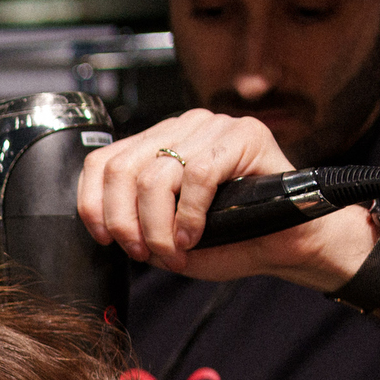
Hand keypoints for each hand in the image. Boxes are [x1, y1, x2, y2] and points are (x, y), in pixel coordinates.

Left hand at [77, 110, 378, 290]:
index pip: (103, 162)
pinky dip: (189, 214)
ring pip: (157, 176)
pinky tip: (194, 235)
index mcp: (158, 145)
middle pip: (124, 170)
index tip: (104, 238)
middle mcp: (182, 128)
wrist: (287, 244)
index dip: (93, 203)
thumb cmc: (232, 238)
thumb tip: (106, 227)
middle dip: (125, 222)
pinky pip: (198, 175)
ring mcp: (212, 127)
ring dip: (158, 226)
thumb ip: (135, 225)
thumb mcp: (167, 236)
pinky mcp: (244, 134)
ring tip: (174, 250)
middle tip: (144, 252)